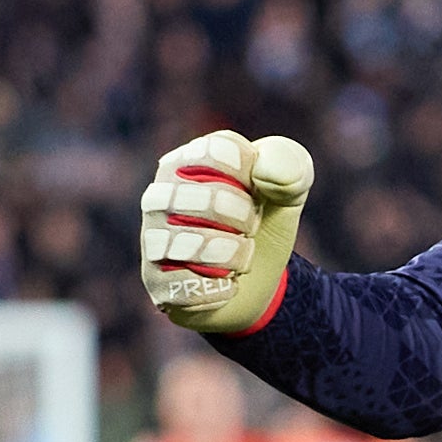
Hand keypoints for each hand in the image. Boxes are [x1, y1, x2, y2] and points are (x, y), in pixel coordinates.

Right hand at [142, 130, 316, 334]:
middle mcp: (160, 193)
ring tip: (236, 257)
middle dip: (246, 221)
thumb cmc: (262, 225)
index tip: (255, 193)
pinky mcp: (154, 281)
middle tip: (247, 228)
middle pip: (211, 199)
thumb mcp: (288, 192)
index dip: (251, 180)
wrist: (255, 284)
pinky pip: (190, 286)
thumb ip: (290, 166)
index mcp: (190, 159)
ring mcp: (152, 238)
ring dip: (235, 257)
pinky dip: (221, 290)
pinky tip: (224, 284)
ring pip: (196, 246)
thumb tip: (264, 170)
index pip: (218, 151)